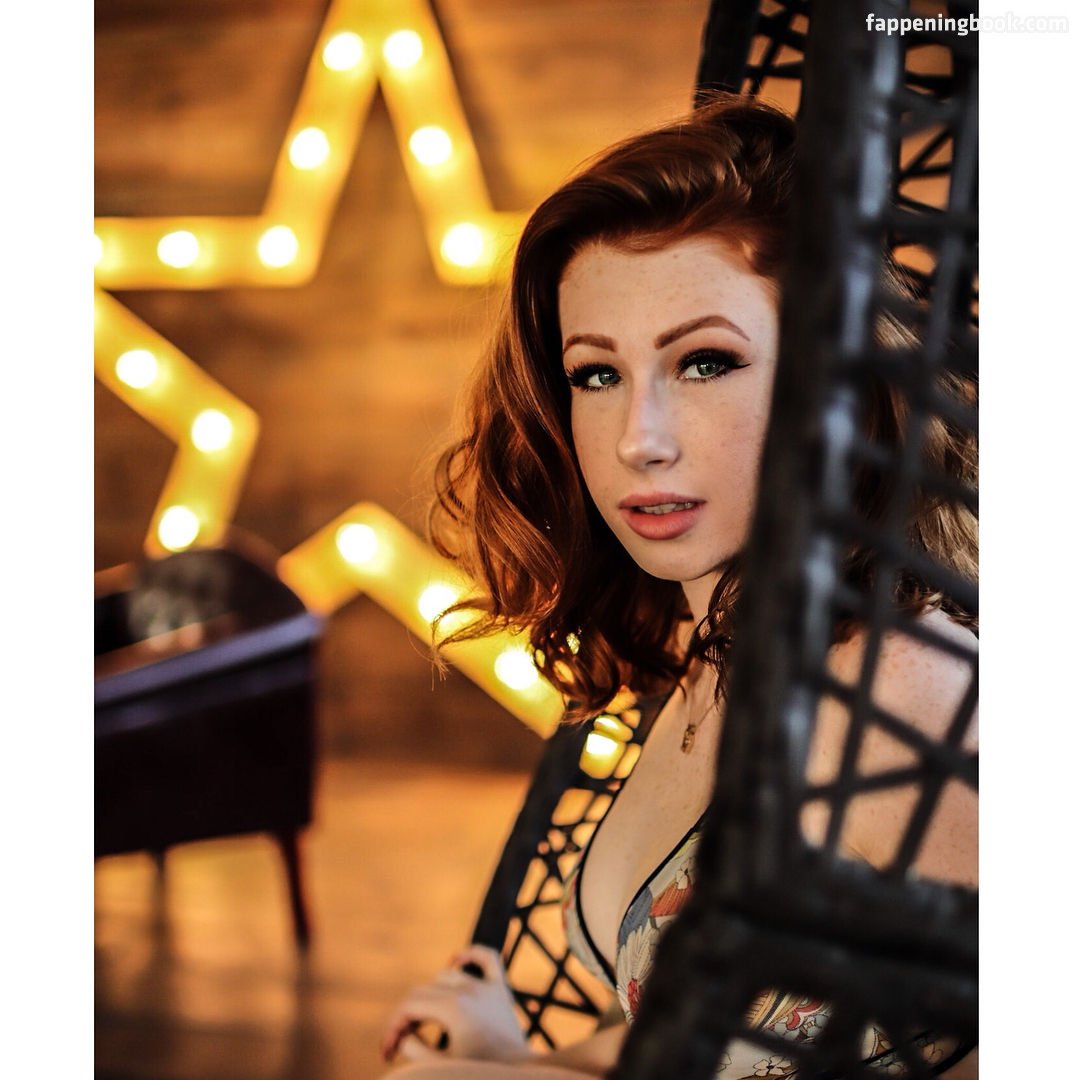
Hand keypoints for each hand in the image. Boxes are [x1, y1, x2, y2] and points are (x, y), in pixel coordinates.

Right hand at [380, 944, 531, 1064]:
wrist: (520, 1076)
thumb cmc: (480, 1072)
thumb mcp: (441, 1067)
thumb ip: (415, 1050)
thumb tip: (404, 1035)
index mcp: (452, 1008)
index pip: (409, 1006)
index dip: (393, 1027)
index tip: (388, 1051)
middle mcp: (468, 990)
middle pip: (422, 992)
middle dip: (405, 1017)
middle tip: (400, 1044)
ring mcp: (486, 987)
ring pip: (444, 977)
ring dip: (428, 996)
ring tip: (422, 1023)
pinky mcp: (501, 990)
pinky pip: (487, 958)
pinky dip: (470, 954)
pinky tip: (455, 960)